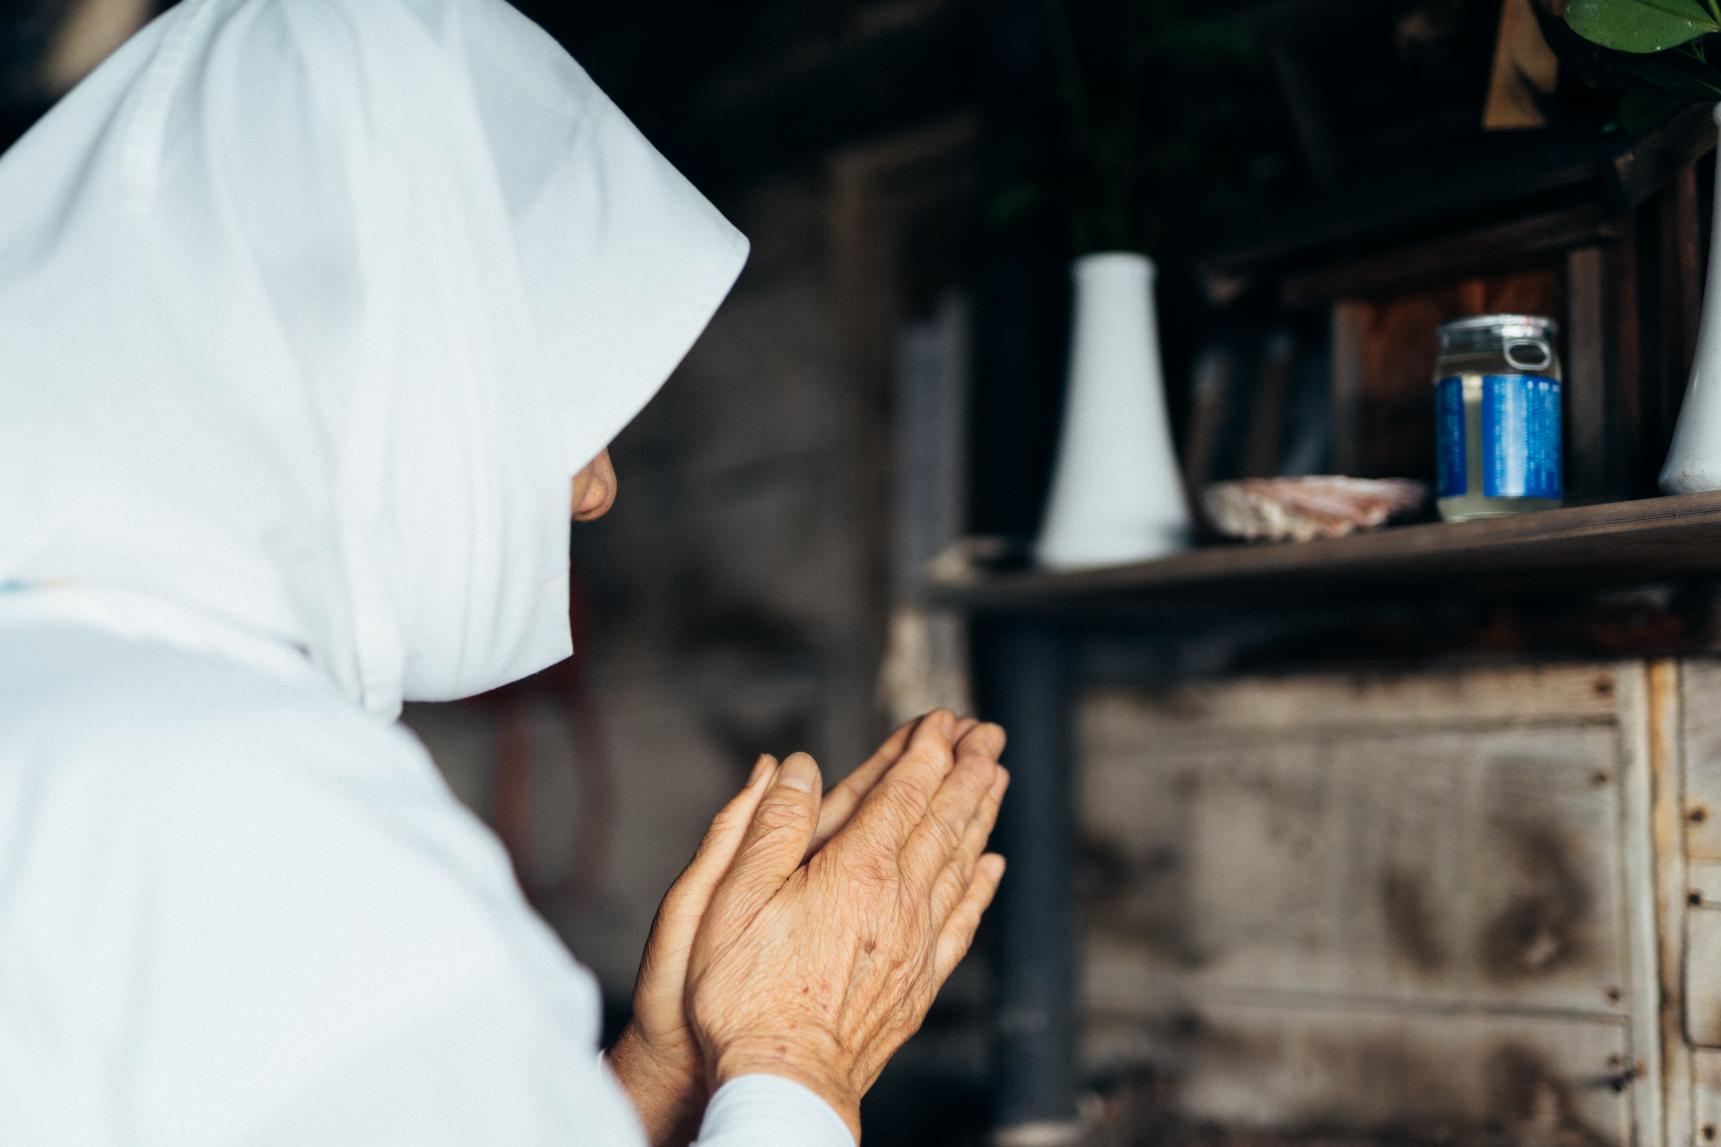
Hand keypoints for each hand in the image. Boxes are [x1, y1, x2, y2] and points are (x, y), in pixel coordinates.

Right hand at [609, 717, 966, 1143]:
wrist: (784, 1084)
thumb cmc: (744, 993)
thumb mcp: (732, 896)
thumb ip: (770, 824)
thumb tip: (794, 765)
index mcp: (855, 869)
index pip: (904, 792)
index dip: (927, 749)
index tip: (946, 718)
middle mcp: (899, 900)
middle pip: (946, 819)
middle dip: (969, 769)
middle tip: (990, 732)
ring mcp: (916, 944)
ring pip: (961, 862)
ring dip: (981, 813)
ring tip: (998, 778)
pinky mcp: (919, 984)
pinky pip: (962, 921)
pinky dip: (981, 886)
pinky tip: (990, 866)